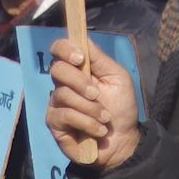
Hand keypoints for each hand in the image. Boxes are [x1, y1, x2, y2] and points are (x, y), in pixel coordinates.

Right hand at [46, 38, 140, 171]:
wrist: (123, 140)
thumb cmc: (121, 107)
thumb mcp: (118, 78)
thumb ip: (100, 59)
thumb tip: (82, 38)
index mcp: (79, 69)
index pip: (59, 49)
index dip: (65, 49)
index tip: (80, 58)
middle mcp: (64, 83)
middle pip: (57, 69)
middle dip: (80, 82)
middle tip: (97, 94)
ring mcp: (57, 102)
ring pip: (63, 94)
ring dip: (90, 107)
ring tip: (105, 117)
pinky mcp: (55, 122)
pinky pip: (64, 115)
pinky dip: (86, 122)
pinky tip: (99, 129)